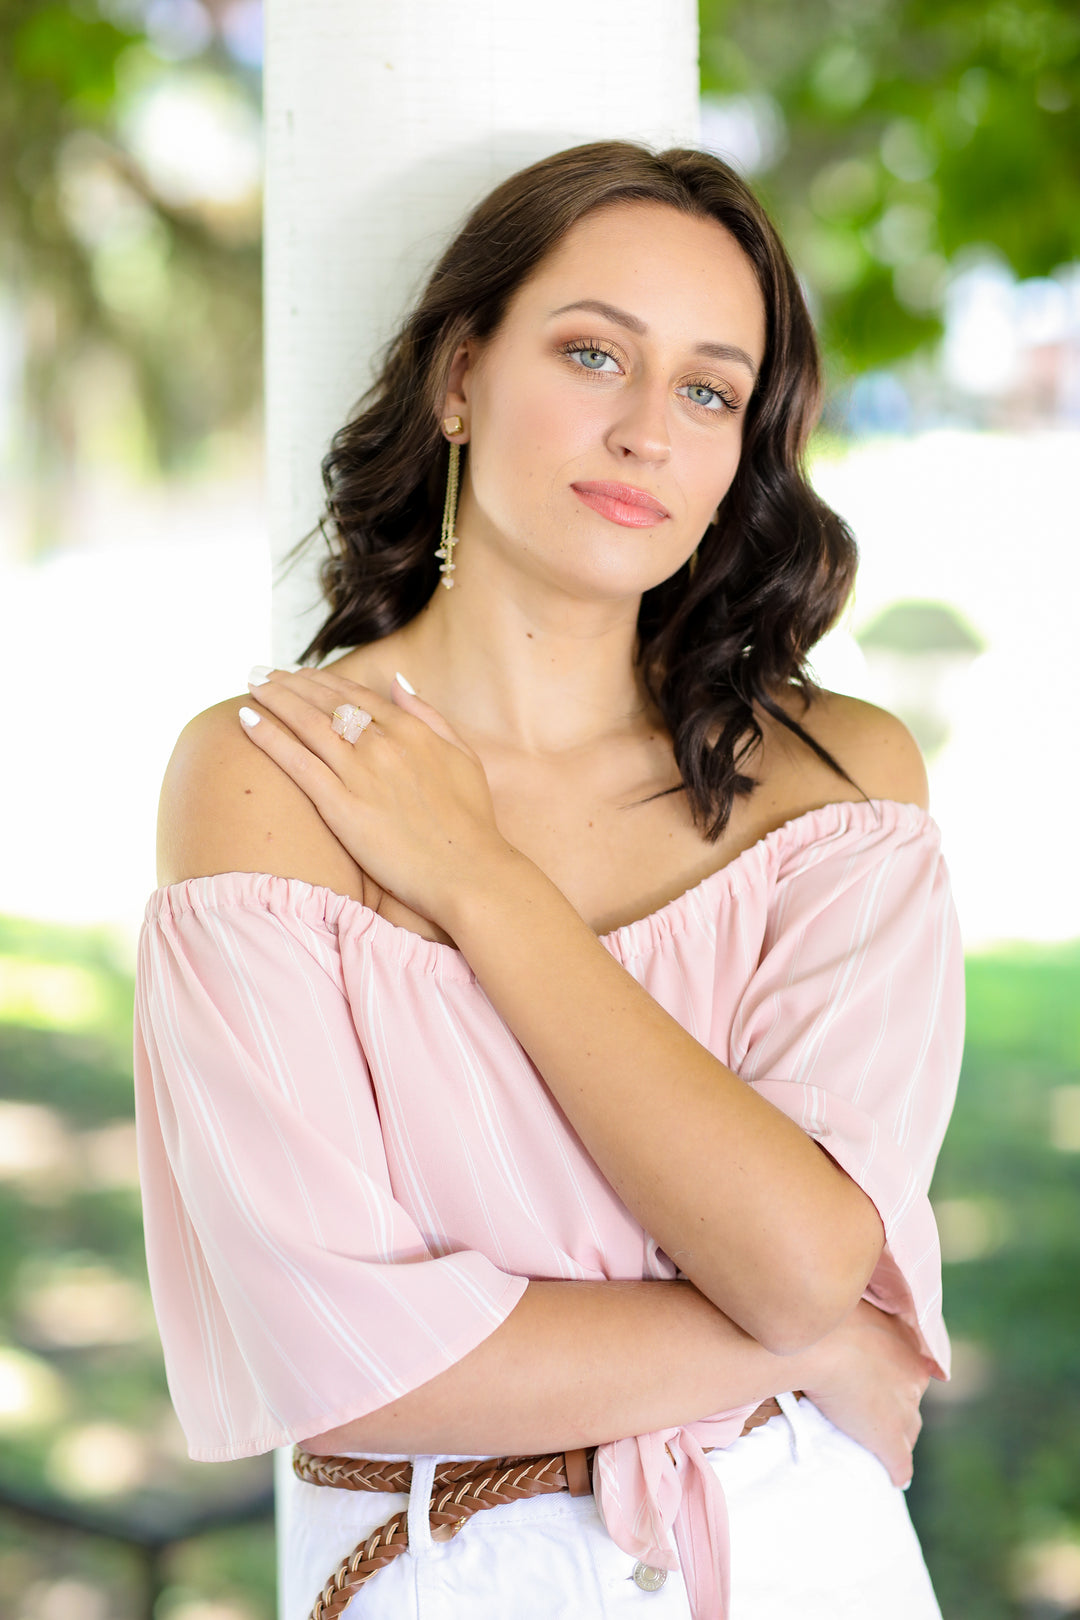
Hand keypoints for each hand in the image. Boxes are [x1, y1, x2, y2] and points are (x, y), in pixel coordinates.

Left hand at [239, 666, 510, 925]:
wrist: (468, 871)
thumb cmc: (470, 822)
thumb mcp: (462, 756)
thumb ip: (428, 715)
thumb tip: (397, 682)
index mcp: (410, 730)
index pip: (356, 694)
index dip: (322, 680)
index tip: (299, 674)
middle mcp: (381, 743)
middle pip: (325, 702)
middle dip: (290, 682)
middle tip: (262, 673)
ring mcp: (360, 773)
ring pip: (306, 723)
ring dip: (273, 699)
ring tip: (251, 686)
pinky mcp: (340, 806)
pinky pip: (296, 762)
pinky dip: (268, 736)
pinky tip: (246, 720)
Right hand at [795, 1299, 936, 1486]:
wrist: (815, 1343)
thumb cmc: (823, 1317)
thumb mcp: (845, 1304)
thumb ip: (853, 1313)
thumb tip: (837, 1305)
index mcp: (906, 1344)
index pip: (910, 1368)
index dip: (893, 1378)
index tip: (878, 1382)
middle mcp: (913, 1377)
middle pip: (911, 1400)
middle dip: (898, 1407)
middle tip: (874, 1411)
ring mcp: (903, 1410)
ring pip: (909, 1431)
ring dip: (898, 1436)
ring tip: (881, 1444)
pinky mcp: (888, 1438)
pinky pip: (900, 1463)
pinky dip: (898, 1471)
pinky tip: (894, 1478)